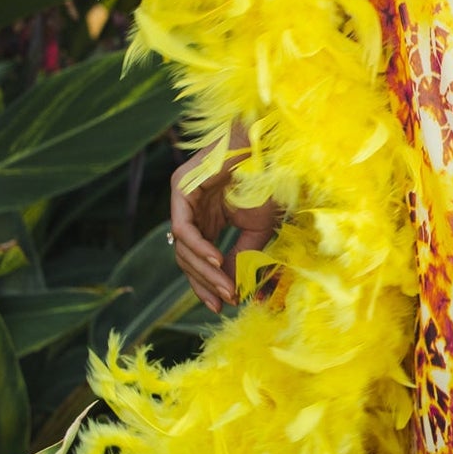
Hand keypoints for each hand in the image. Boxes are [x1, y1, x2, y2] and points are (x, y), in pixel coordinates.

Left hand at [169, 121, 283, 312]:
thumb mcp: (257, 231)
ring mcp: (183, 197)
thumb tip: (231, 292)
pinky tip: (217, 260)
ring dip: (205, 271)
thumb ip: (241, 260)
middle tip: (224, 301)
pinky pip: (184, 229)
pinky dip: (199, 248)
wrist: (273, 149)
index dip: (209, 283)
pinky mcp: (180, 187)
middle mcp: (192, 208)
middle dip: (205, 283)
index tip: (224, 304)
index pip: (198, 258)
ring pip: (183, 248)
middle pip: (187, 257)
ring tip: (227, 287)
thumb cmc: (270, 184)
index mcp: (208, 217)